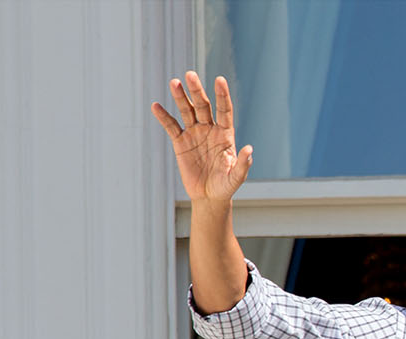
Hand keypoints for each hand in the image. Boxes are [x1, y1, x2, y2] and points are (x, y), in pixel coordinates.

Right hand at [152, 72, 252, 204]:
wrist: (209, 196)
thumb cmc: (225, 186)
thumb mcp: (236, 178)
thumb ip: (242, 164)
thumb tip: (249, 149)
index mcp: (225, 134)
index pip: (224, 110)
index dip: (222, 95)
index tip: (220, 80)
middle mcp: (209, 129)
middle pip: (203, 106)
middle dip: (197, 91)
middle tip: (190, 75)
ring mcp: (194, 134)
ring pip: (186, 111)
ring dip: (180, 97)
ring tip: (174, 83)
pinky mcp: (180, 142)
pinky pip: (171, 126)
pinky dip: (164, 117)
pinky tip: (156, 106)